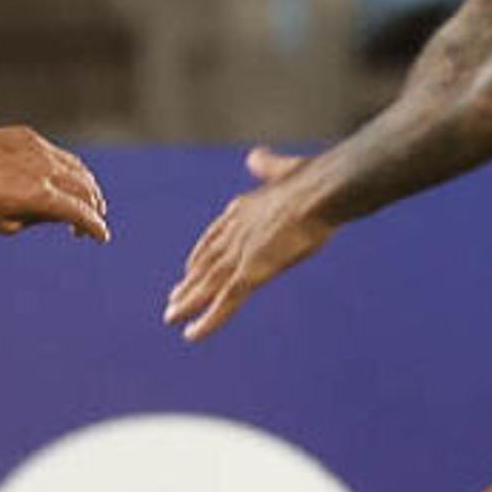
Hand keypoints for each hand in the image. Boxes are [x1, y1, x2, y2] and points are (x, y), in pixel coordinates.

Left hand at [0, 126, 110, 239]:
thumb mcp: (3, 224)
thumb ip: (38, 219)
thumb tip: (60, 215)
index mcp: (39, 196)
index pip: (81, 212)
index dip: (95, 227)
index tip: (101, 237)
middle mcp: (44, 169)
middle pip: (86, 189)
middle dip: (94, 209)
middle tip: (88, 225)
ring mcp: (37, 149)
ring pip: (77, 167)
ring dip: (86, 187)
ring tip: (82, 202)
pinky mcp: (27, 137)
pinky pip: (58, 154)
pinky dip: (67, 170)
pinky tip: (60, 181)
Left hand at [163, 147, 330, 342]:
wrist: (320, 191)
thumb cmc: (312, 180)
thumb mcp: (284, 169)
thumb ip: (268, 166)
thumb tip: (256, 157)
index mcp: (240, 210)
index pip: (213, 238)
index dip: (199, 255)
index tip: (188, 268)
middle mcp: (233, 234)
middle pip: (205, 264)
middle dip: (189, 283)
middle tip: (173, 299)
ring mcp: (240, 255)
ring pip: (207, 286)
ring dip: (188, 303)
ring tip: (171, 318)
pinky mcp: (251, 273)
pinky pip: (225, 303)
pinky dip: (207, 321)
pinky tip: (192, 334)